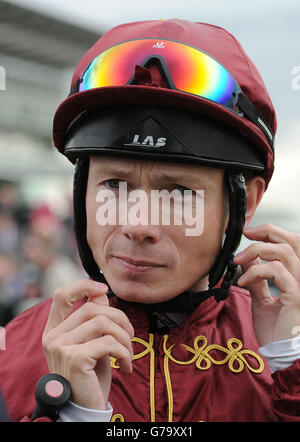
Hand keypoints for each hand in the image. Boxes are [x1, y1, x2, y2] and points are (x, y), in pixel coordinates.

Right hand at [42, 279, 133, 409]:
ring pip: (102, 322)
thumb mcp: (92, 343)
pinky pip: (109, 342)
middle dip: (119, 318)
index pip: (61, 295)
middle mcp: (53, 336)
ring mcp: (62, 347)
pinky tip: (125, 366)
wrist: (84, 409)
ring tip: (129, 353)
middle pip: (92, 307)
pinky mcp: (75, 359)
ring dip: (124, 337)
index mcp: (54, 329)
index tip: (103, 288)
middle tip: (130, 336)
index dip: (83, 285)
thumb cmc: (90, 376)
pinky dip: (124, 352)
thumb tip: (100, 292)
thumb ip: (93, 319)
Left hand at [234, 224, 299, 346]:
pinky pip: (276, 271)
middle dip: (266, 232)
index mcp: (295, 276)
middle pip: (291, 241)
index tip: (248, 232)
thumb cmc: (274, 331)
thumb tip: (247, 261)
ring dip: (256, 251)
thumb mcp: (261, 300)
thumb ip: (257, 279)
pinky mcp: (296, 295)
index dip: (271, 233)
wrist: (280, 354)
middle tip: (245, 233)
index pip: (290, 244)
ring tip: (238, 260)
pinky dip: (255, 272)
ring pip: (283, 252)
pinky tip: (242, 282)